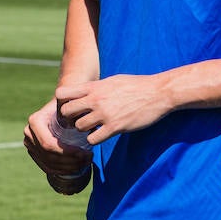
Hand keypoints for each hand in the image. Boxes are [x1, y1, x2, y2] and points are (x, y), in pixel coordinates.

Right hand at [24, 98, 92, 181]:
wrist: (62, 105)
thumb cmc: (70, 103)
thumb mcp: (72, 102)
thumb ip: (75, 105)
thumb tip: (81, 121)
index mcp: (36, 121)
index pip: (49, 144)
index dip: (67, 152)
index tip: (85, 153)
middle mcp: (29, 132)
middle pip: (49, 156)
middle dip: (70, 161)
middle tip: (89, 159)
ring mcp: (30, 143)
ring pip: (48, 163)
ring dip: (68, 167)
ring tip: (85, 163)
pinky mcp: (34, 152)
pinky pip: (46, 166)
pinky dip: (61, 171)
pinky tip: (75, 168)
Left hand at [54, 74, 169, 145]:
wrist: (158, 92)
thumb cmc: (137, 85)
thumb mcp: (113, 80)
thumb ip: (97, 87)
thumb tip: (86, 91)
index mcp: (95, 87)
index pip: (62, 93)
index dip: (63, 102)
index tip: (71, 106)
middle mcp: (96, 100)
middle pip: (66, 112)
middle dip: (70, 118)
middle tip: (79, 120)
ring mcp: (105, 114)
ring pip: (79, 127)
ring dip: (84, 129)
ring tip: (93, 127)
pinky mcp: (115, 127)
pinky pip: (93, 139)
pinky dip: (95, 139)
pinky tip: (102, 134)